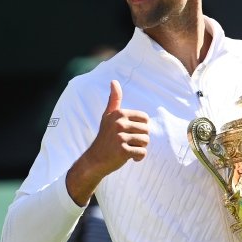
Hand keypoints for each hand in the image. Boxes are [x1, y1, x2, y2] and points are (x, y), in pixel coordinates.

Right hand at [67, 81, 149, 205]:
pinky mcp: (122, 151)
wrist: (94, 160)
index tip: (129, 132)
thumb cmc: (105, 137)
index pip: (145, 118)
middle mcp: (119, 123)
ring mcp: (120, 137)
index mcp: (119, 114)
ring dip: (140, 148)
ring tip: (128, 149)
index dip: (140, 127)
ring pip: (146, 141)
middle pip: (147, 130)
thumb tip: (114, 81)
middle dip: (141, 139)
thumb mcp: (108, 116)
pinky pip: (142, 153)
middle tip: (127, 143)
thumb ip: (114, 100)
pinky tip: (129, 158)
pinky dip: (138, 158)